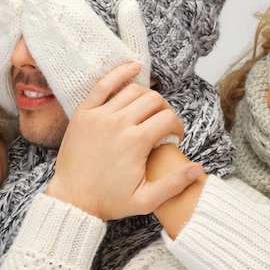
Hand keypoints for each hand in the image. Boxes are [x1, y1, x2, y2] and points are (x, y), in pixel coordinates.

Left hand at [46, 62, 200, 220]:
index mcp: (136, 142)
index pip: (168, 118)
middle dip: (165, 110)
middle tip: (163, 124)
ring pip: (134, 90)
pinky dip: (120, 73)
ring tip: (149, 108)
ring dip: (147, 95)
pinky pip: (103, 84)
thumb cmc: (108, 201)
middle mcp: (119, 123)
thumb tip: (198, 169)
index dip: (177, 127)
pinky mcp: (84, 113)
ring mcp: (100, 116)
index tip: (174, 137)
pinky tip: (133, 68)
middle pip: (154, 100)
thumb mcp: (146, 200)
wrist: (71, 201)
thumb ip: (174, 184)